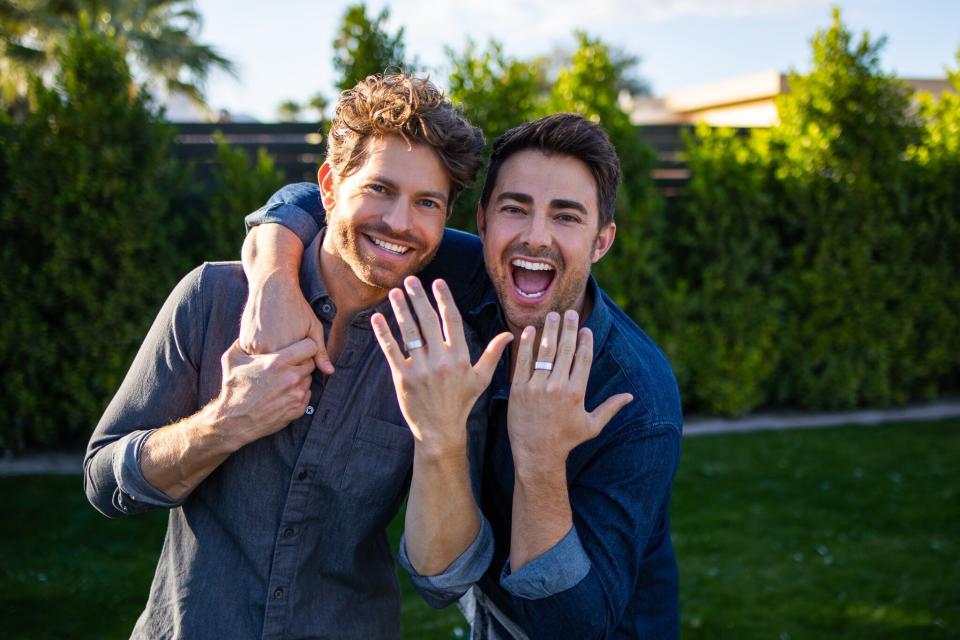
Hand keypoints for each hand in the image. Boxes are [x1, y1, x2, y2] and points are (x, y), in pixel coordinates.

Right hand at [213, 338, 316, 448]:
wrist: (234, 421)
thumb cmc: (233, 388)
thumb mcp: (232, 359)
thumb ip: (242, 343)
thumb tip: (246, 333)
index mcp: (278, 362)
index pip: (310, 346)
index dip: (306, 344)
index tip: (301, 345)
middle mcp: (291, 378)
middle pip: (311, 363)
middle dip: (302, 361)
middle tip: (290, 363)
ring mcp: (296, 395)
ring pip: (309, 379)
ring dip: (300, 377)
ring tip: (285, 378)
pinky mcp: (298, 409)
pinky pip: (307, 394)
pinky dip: (299, 392)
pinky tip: (285, 391)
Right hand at [240, 224, 332, 373]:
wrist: (272, 287)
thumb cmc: (297, 307)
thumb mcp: (314, 328)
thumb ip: (320, 351)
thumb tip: (330, 372)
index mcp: (288, 351)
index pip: (299, 370)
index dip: (303, 359)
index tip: (302, 343)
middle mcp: (270, 352)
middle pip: (283, 369)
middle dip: (289, 361)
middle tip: (289, 338)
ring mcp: (255, 349)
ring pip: (268, 364)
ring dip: (274, 358)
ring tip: (279, 337)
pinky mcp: (245, 344)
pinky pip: (255, 358)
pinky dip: (262, 353)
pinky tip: (268, 338)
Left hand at [371, 276, 512, 455]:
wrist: (441, 431)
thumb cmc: (462, 403)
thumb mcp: (482, 379)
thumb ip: (493, 354)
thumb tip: (509, 334)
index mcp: (460, 357)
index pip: (452, 321)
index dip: (444, 299)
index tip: (438, 282)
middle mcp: (440, 361)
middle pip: (428, 321)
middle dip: (418, 298)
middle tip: (410, 280)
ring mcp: (420, 369)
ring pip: (409, 333)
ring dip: (401, 310)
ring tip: (394, 293)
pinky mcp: (403, 378)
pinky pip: (392, 351)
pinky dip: (384, 333)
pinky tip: (378, 318)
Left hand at [507, 310, 632, 472]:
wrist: (536, 454)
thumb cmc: (566, 440)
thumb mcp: (591, 425)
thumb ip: (610, 408)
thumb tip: (630, 396)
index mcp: (576, 393)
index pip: (582, 359)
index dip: (585, 341)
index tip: (585, 329)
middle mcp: (557, 387)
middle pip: (565, 350)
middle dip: (569, 329)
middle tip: (570, 313)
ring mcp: (537, 387)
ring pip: (544, 352)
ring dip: (549, 331)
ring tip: (552, 315)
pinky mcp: (519, 389)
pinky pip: (523, 362)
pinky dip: (526, 345)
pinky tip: (529, 330)